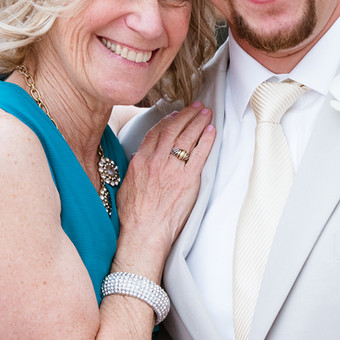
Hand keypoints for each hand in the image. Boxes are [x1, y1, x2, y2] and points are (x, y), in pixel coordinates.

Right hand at [115, 102, 214, 276]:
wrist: (144, 232)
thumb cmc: (133, 216)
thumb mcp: (127, 186)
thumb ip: (136, 169)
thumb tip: (140, 159)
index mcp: (140, 162)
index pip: (155, 133)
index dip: (167, 121)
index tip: (175, 115)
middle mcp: (156, 161)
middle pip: (173, 130)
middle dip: (186, 115)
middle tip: (196, 107)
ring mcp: (172, 169)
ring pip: (187, 137)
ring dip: (198, 122)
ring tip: (206, 113)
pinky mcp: (188, 179)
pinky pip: (200, 153)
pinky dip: (207, 140)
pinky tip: (212, 130)